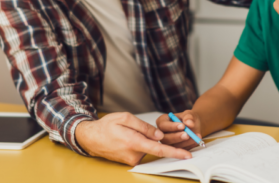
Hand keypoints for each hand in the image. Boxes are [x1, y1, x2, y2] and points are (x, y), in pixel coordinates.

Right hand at [75, 112, 191, 165]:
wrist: (91, 138)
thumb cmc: (107, 126)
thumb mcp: (125, 118)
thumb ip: (144, 127)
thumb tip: (160, 135)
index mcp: (133, 142)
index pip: (159, 149)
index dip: (175, 152)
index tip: (187, 155)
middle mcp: (134, 154)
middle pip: (157, 148)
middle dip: (170, 142)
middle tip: (184, 134)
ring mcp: (132, 159)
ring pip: (150, 148)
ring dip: (154, 141)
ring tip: (142, 131)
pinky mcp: (131, 160)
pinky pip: (144, 150)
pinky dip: (147, 143)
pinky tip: (137, 136)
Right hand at [156, 111, 201, 149]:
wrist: (194, 125)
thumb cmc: (188, 118)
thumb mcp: (189, 114)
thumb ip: (189, 117)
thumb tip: (189, 123)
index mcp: (162, 121)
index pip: (162, 125)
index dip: (172, 126)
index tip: (183, 126)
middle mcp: (163, 133)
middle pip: (165, 138)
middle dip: (177, 137)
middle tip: (187, 135)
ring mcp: (168, 143)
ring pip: (173, 146)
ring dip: (185, 142)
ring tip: (195, 137)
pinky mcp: (175, 149)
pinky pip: (180, 150)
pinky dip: (189, 146)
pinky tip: (195, 141)